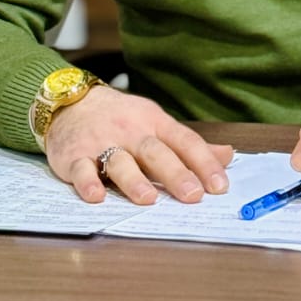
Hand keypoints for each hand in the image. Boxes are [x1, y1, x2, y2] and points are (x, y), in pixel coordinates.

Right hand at [44, 84, 233, 206]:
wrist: (71, 101)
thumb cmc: (121, 118)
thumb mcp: (156, 122)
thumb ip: (188, 144)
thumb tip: (228, 156)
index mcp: (155, 123)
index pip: (184, 141)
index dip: (203, 162)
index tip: (220, 186)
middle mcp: (131, 132)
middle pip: (156, 152)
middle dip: (175, 173)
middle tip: (193, 195)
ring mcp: (101, 143)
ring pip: (120, 162)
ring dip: (134, 180)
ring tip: (149, 199)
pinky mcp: (74, 156)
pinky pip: (81, 170)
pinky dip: (87, 183)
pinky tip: (96, 197)